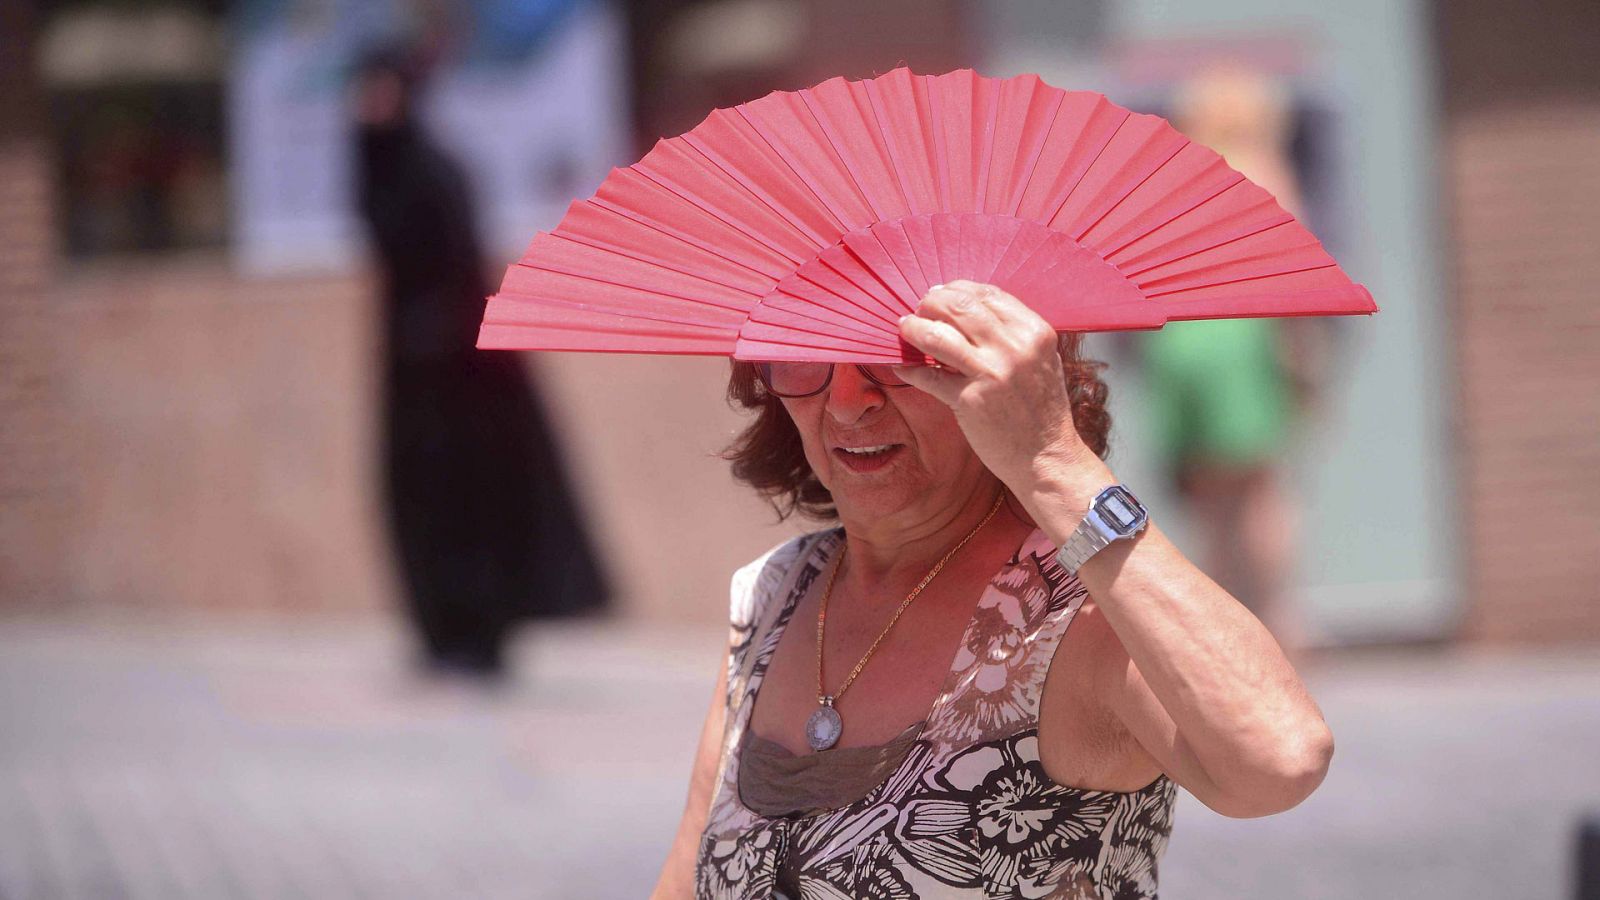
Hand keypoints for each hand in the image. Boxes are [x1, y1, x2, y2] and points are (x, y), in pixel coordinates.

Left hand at [893, 281, 1107, 501]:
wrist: (1046, 457)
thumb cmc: (1040, 409)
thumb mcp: (1040, 359)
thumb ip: (1011, 333)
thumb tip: (965, 308)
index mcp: (1035, 332)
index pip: (987, 293)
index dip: (956, 289)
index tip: (939, 293)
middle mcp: (1015, 348)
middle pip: (958, 306)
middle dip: (930, 303)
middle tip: (918, 310)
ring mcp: (991, 374)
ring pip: (937, 335)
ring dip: (914, 328)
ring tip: (905, 329)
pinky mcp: (970, 401)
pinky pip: (928, 377)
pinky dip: (910, 369)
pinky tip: (903, 367)